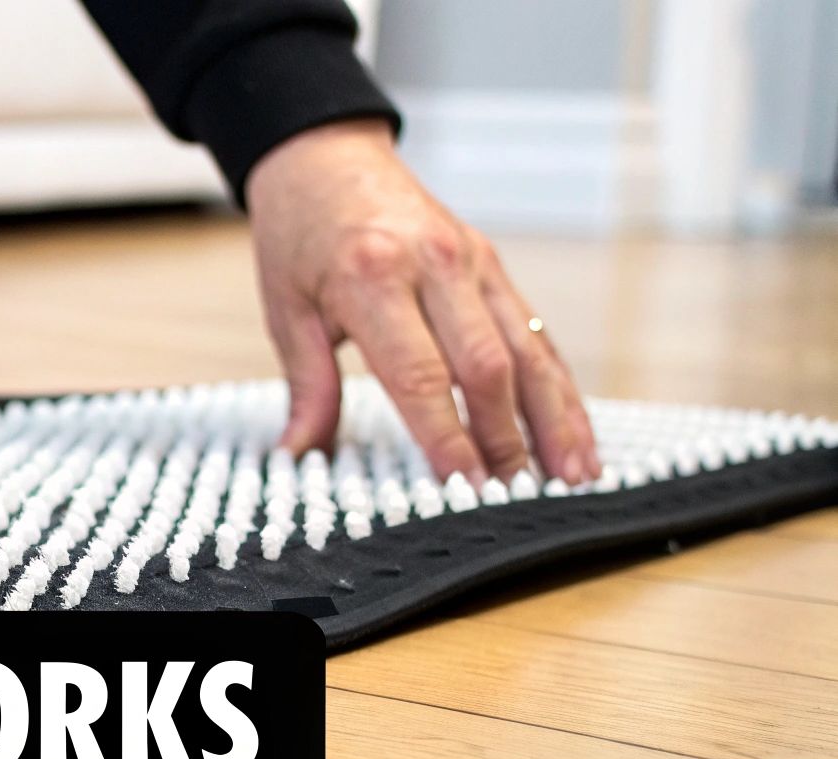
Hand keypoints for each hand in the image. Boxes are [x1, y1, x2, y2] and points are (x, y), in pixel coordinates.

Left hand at [244, 119, 599, 485]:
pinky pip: (534, 330)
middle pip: (486, 365)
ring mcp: (473, 262)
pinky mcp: (492, 263)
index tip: (466, 488)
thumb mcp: (285, 309)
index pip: (421, 375)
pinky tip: (574, 430)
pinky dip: (557, 384)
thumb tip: (298, 455)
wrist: (324, 156)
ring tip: (576, 476)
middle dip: (508, 438)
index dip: (448, 436)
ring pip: (528, 349)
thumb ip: (306, 385)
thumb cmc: (298, 235)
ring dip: (555, 418)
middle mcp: (435, 266)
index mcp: (373, 277)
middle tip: (521, 498)